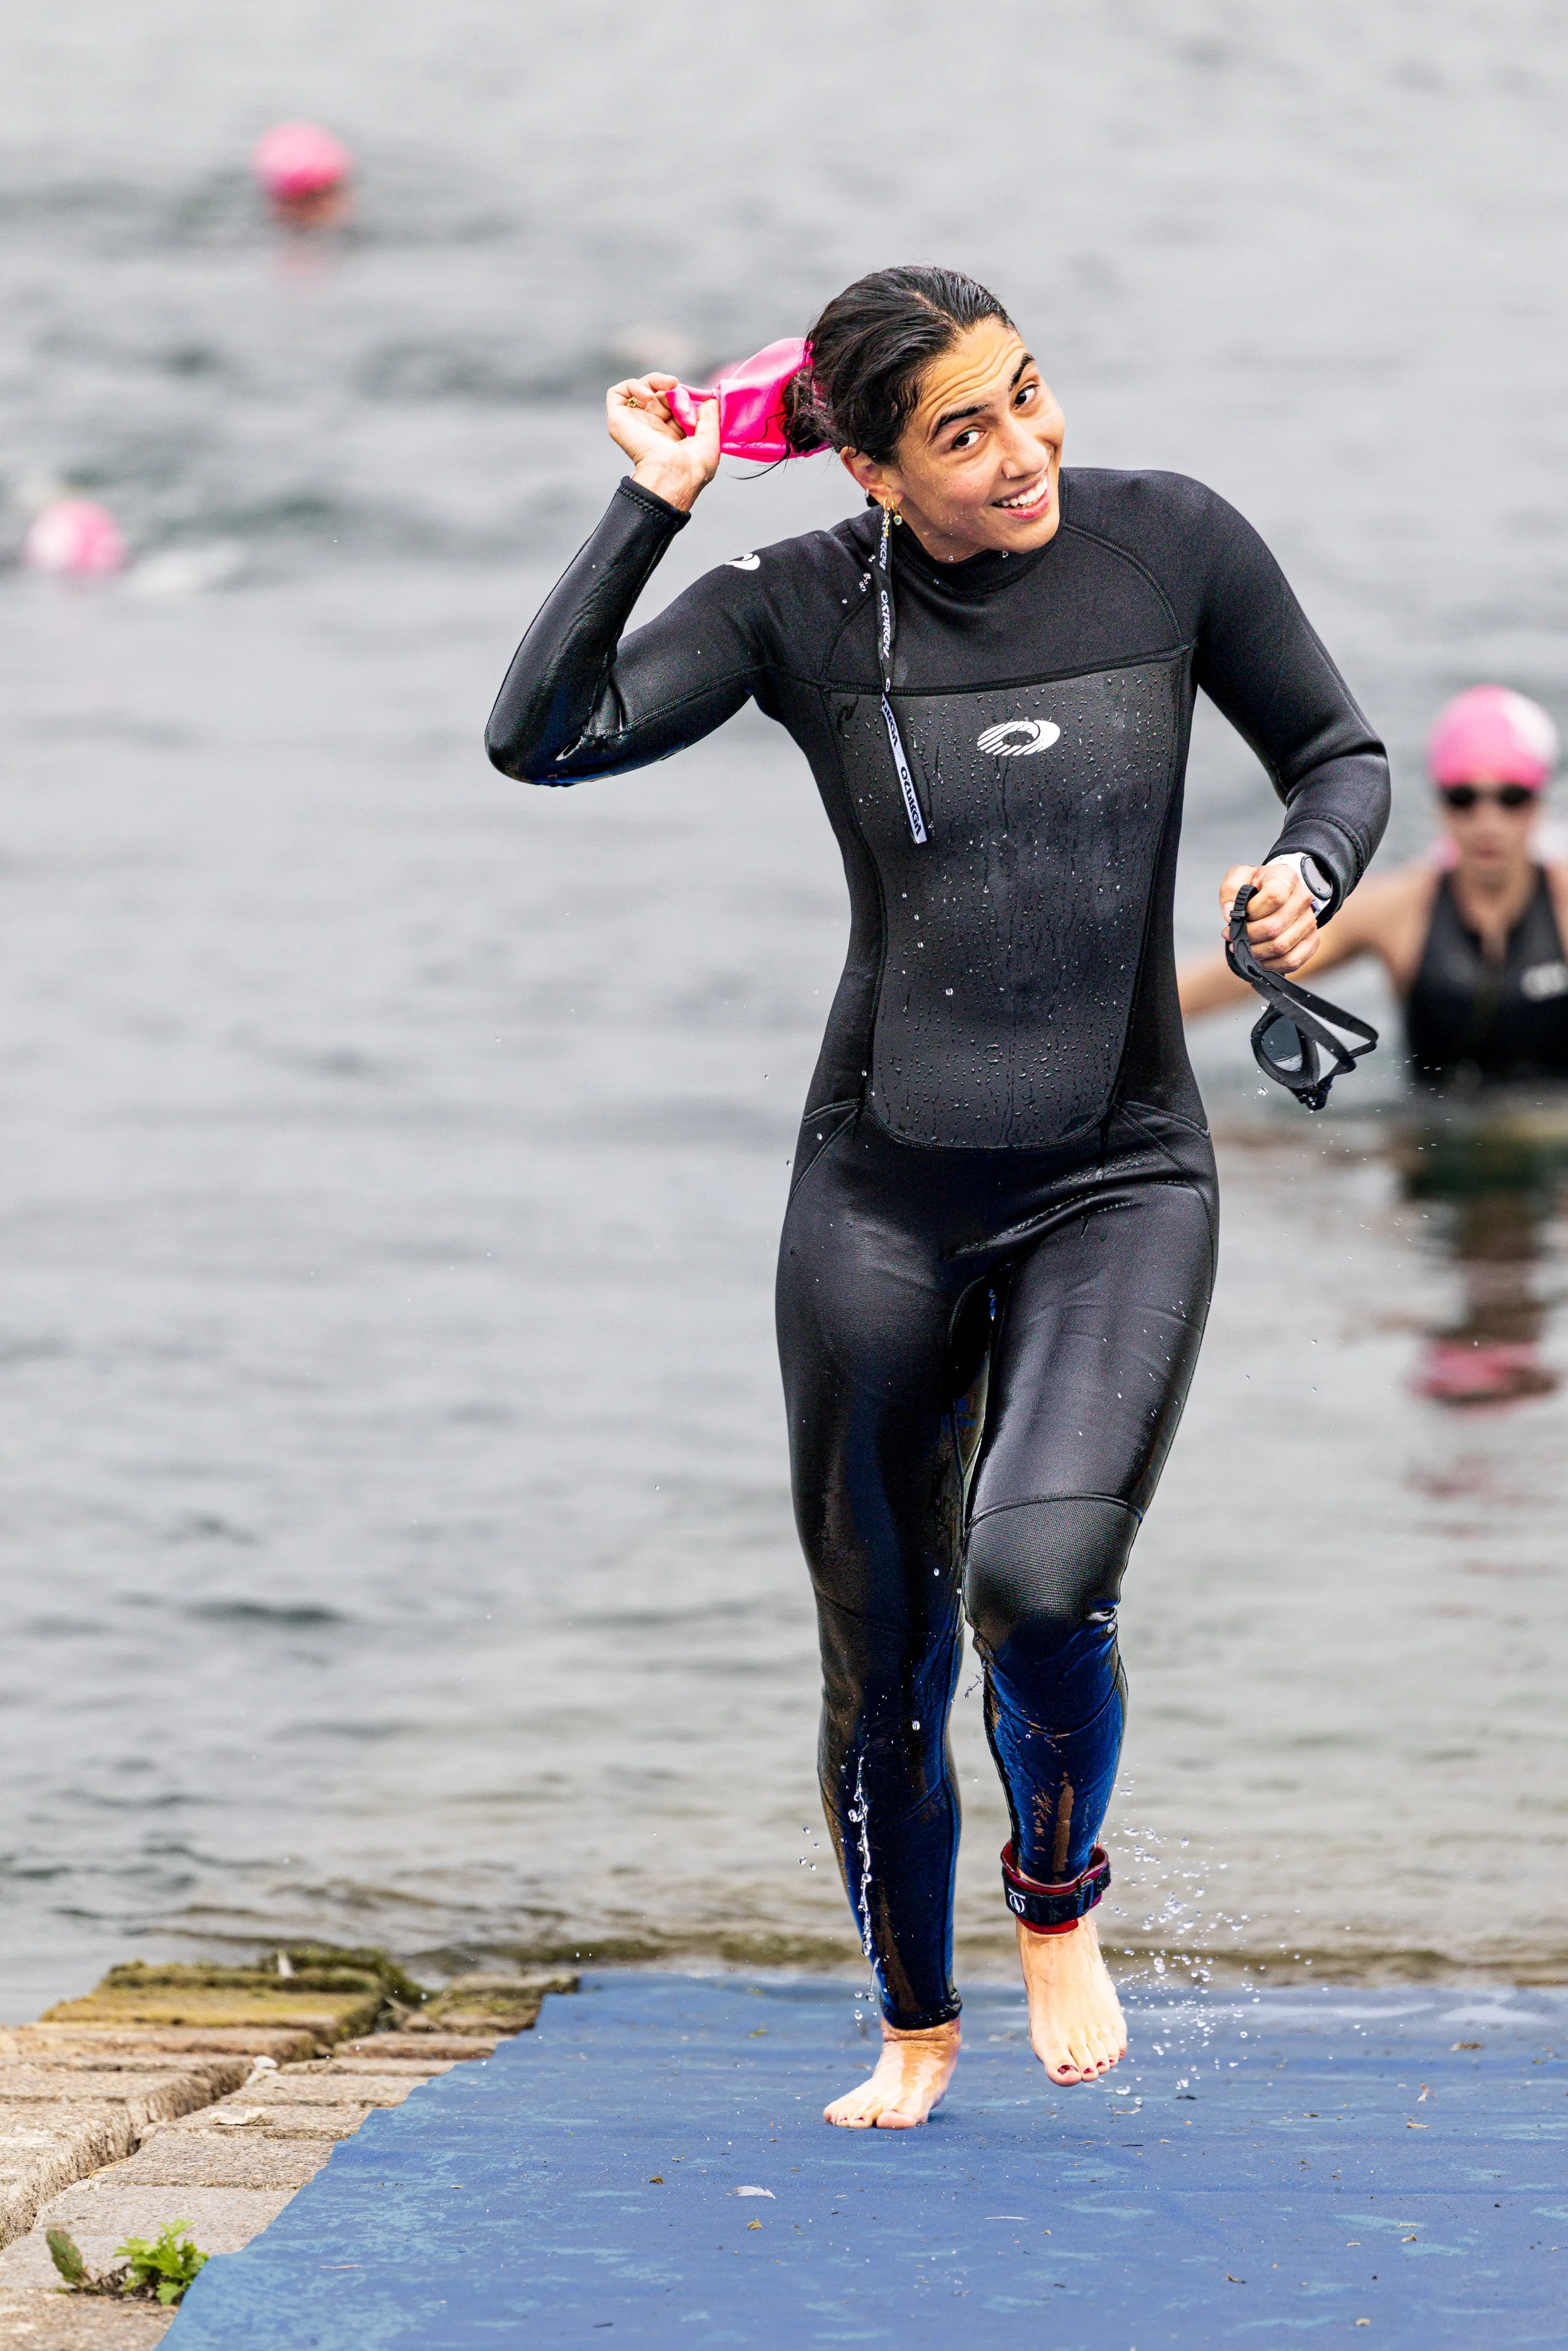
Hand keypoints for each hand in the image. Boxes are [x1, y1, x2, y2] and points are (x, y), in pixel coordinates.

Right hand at [606, 373, 720, 512]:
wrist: (674, 475)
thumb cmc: (694, 467)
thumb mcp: (711, 439)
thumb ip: (711, 417)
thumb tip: (709, 401)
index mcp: (671, 437)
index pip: (675, 405)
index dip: (686, 399)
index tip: (701, 403)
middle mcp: (652, 430)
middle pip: (660, 395)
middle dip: (675, 393)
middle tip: (685, 404)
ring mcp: (635, 424)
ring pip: (640, 390)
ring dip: (655, 381)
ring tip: (669, 386)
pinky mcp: (619, 420)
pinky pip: (617, 393)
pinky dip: (633, 386)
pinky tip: (648, 395)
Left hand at [1219, 860, 1318, 975]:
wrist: (1279, 892)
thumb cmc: (1257, 886)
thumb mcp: (1240, 877)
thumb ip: (1230, 889)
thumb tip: (1229, 912)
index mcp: (1286, 877)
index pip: (1274, 896)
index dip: (1253, 911)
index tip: (1241, 914)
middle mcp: (1303, 898)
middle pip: (1274, 927)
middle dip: (1248, 936)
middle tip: (1233, 936)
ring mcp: (1310, 921)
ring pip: (1281, 947)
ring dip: (1256, 952)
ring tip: (1244, 946)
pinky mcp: (1312, 940)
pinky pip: (1292, 961)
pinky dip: (1271, 964)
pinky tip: (1260, 957)